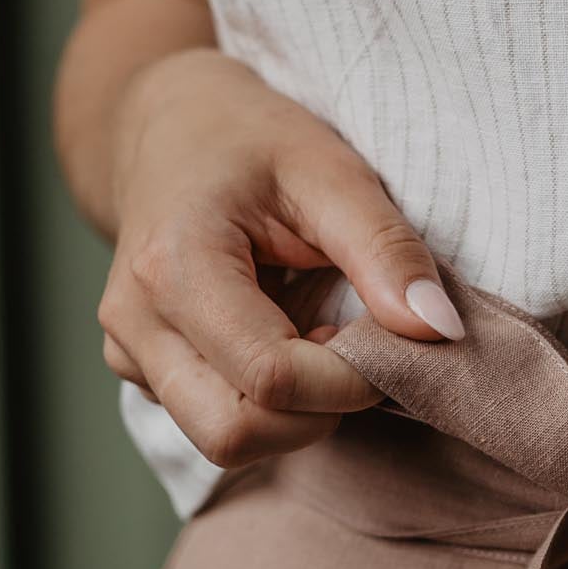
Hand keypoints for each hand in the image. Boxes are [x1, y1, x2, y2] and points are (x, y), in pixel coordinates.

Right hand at [97, 48, 462, 469]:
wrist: (168, 126)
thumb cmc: (250, 141)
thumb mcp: (329, 170)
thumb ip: (386, 251)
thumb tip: (440, 332)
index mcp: (174, 267)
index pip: (272, 378)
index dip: (350, 380)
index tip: (389, 337)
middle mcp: (134, 322)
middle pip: (235, 434)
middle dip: (316, 412)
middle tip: (352, 347)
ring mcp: (127, 352)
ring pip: (224, 441)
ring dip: (294, 412)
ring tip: (317, 335)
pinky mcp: (137, 369)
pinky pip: (212, 421)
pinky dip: (267, 402)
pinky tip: (282, 336)